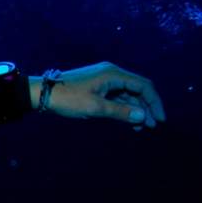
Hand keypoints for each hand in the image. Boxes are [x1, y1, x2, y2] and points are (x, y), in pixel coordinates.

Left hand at [35, 62, 165, 130]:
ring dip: (135, 110)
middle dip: (146, 108)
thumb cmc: (67, 99)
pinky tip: (127, 121)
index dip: (154, 102)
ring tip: (140, 128)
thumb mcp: (94, 108)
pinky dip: (123, 108)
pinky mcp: (98, 87)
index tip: (159, 119)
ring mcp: (104, 80)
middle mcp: (112, 74)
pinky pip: (117, 97)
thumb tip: (143, 117)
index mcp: (113, 74)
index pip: (144, 86)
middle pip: (137, 90)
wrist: (42, 93)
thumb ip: (120, 112)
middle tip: (150, 126)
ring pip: (127, 95)